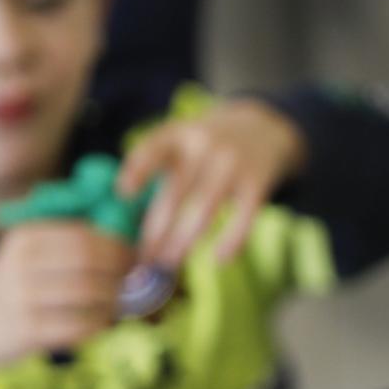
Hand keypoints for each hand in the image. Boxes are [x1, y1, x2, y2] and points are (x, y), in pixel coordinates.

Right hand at [0, 222, 133, 388]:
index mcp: (25, 239)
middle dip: (121, 272)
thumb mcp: (26, 254)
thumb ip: (66, 245)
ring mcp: (23, 299)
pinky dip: (100, 325)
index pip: (84, 236)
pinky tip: (103, 324)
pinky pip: (79, 327)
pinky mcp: (28, 331)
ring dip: (115, 301)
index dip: (118, 246)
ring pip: (88, 294)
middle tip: (137, 282)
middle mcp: (22, 264)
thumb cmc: (10, 287)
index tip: (137, 256)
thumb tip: (127, 243)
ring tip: (122, 304)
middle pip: (89, 262)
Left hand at [116, 98, 305, 268]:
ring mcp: (233, 164)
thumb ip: (156, 162)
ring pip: (204, 210)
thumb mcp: (181, 137)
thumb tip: (128, 212)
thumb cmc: (209, 142)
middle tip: (145, 257)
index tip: (124, 193)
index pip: (153, 148)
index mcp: (179, 133)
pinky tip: (220, 259)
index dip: (138, 170)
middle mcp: (205, 145)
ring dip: (184, 241)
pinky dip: (232, 240)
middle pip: (175, 193)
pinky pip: (244, 217)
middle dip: (157, 230)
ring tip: (170, 263)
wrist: (264, 125)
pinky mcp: (258, 182)